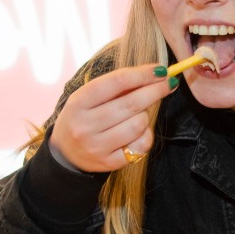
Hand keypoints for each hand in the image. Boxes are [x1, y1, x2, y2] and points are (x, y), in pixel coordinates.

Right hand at [49, 65, 175, 171]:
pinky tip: (139, 132)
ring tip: (139, 113)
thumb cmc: (84, 116)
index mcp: (78, 102)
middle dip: (155, 90)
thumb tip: (155, 75)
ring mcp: (96, 146)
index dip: (142, 74)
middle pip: (131, 103)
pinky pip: (140, 146)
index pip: (117, 82)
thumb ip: (117, 86)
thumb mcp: (89, 97)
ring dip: (145, 116)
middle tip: (169, 83)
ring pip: (138, 124)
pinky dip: (146, 135)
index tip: (161, 70)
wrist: (65, 153)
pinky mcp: (108, 163)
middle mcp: (85, 125)